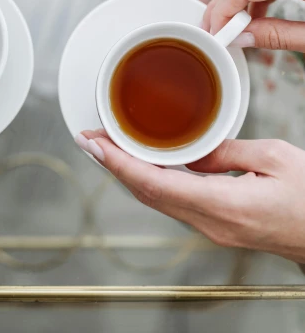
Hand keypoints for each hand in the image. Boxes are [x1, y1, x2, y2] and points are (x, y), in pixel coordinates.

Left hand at [77, 130, 304, 262]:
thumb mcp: (275, 158)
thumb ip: (226, 151)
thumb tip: (191, 149)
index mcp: (225, 206)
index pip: (157, 185)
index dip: (120, 163)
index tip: (94, 144)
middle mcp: (212, 223)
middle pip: (149, 194)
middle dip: (114, 164)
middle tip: (90, 137)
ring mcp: (213, 229)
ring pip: (157, 199)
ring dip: (128, 172)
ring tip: (107, 145)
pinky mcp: (217, 225)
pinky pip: (173, 201)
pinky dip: (149, 179)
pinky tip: (141, 163)